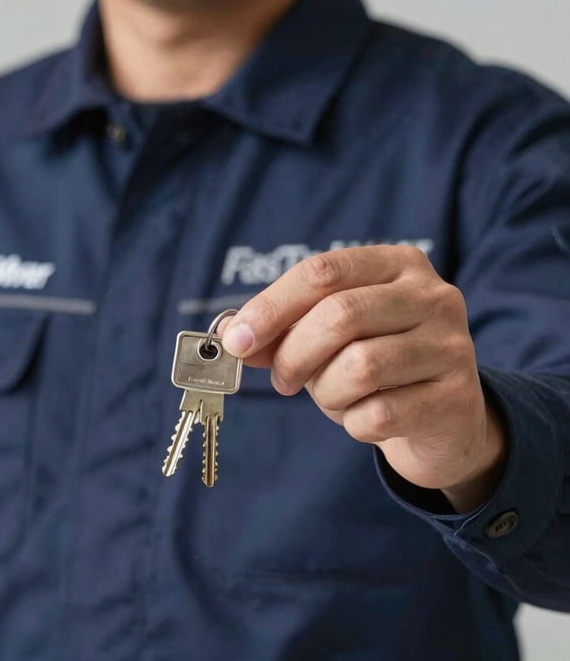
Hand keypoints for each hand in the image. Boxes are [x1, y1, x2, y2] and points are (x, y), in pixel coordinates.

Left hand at [221, 245, 507, 512]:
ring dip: (325, 392)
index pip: (322, 271)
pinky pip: (379, 414)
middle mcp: (433, 296)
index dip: (271, 307)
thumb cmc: (375, 364)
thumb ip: (282, 332)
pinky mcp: (456, 398)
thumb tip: (232, 335)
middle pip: (340, 315)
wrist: (444, 419)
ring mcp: (451, 346)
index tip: (238, 341)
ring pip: (360, 366)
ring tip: (331, 398)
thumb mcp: (326, 338)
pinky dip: (354, 423)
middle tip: (282, 380)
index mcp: (397, 264)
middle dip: (294, 354)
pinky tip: (365, 418)